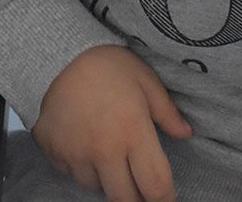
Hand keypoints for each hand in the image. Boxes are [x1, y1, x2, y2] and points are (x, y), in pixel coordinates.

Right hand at [33, 45, 192, 201]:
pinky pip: (73, 174)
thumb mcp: (144, 78)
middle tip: (140, 184)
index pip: (155, 185)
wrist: (56, 54)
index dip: (165, 198)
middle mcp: (105, 151)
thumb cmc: (106, 63)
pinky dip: (83, 167)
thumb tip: (186, 133)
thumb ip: (166, 111)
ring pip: (97, 188)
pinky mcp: (55, 154)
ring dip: (108, 179)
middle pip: (125, 199)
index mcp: (133, 132)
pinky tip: (85, 144)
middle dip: (136, 197)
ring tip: (111, 153)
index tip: (167, 197)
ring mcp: (77, 156)